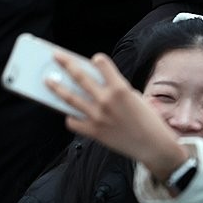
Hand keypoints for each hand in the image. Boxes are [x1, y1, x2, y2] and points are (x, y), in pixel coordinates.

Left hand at [47, 52, 187, 179]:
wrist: (154, 146)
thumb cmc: (150, 122)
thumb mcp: (137, 99)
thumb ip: (117, 90)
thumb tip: (98, 86)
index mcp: (120, 89)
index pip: (102, 64)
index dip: (98, 60)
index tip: (94, 59)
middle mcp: (105, 100)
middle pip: (80, 76)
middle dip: (66, 64)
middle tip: (56, 56)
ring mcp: (97, 116)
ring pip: (69, 97)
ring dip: (57, 87)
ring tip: (48, 80)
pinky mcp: (93, 131)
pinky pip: (73, 121)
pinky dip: (71, 116)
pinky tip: (72, 113)